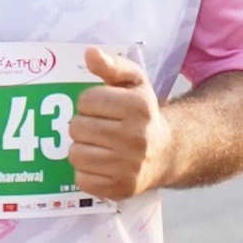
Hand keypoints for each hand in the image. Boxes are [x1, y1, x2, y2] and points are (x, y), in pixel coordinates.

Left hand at [69, 46, 173, 199]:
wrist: (166, 153)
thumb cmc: (142, 114)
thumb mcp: (134, 83)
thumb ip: (112, 65)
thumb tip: (90, 53)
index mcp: (139, 107)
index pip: (86, 100)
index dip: (88, 103)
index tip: (101, 108)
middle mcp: (136, 137)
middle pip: (77, 128)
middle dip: (83, 126)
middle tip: (98, 128)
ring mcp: (129, 166)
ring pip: (76, 154)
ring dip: (81, 149)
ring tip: (97, 146)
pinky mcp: (121, 189)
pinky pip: (81, 179)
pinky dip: (86, 172)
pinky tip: (101, 164)